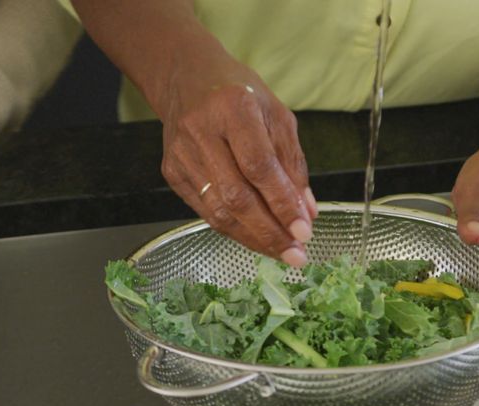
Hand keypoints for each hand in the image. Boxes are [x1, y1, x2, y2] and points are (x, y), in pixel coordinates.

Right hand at [155, 51, 315, 267]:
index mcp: (233, 108)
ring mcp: (182, 154)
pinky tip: (256, 238)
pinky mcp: (172, 172)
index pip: (259, 167)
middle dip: (270, 232)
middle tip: (296, 254)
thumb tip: (307, 212)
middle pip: (236, 196)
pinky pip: (206, 211)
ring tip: (281, 251)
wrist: (185, 78)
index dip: (282, 203)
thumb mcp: (276, 115)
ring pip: (219, 211)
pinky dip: (235, 230)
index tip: (304, 231)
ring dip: (253, 238)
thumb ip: (293, 163)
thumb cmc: (238, 95)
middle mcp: (201, 132)